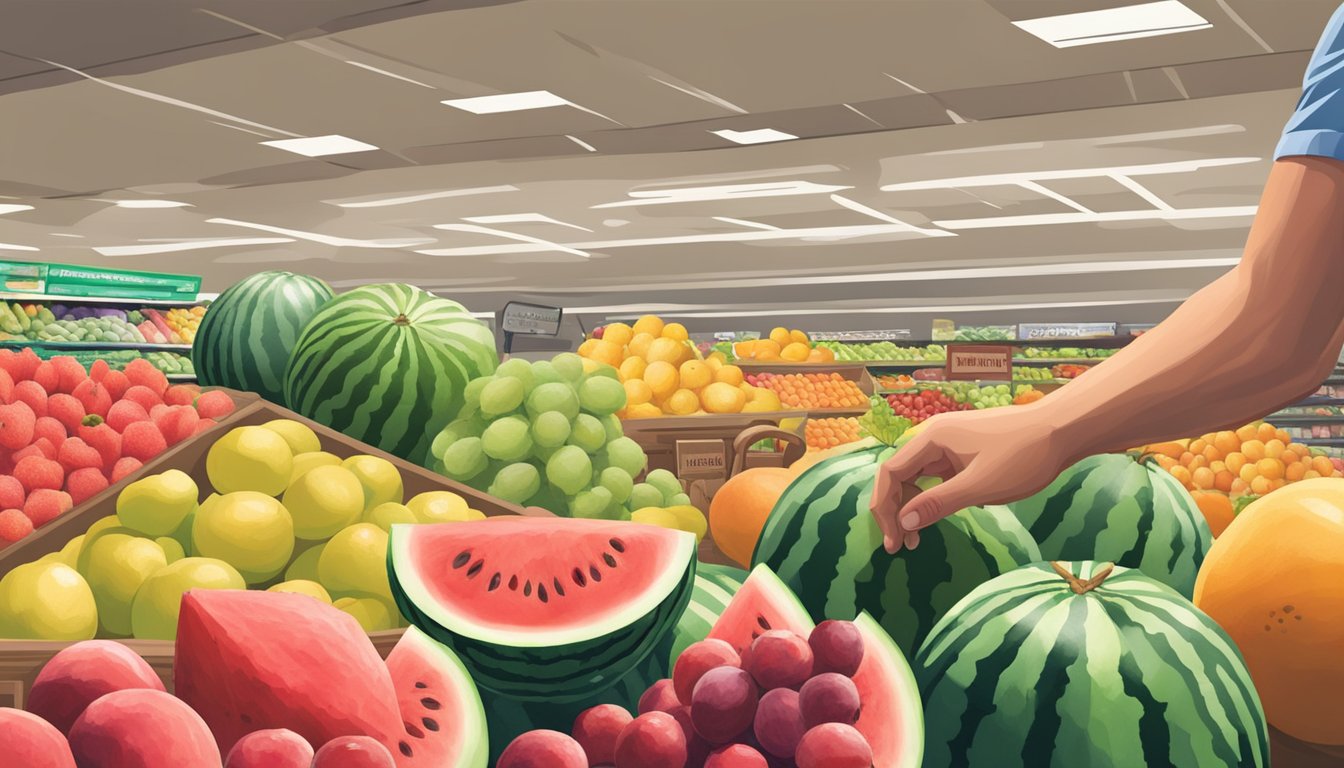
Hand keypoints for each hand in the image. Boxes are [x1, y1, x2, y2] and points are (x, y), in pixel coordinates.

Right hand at [869, 406, 1070, 553]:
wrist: (1062, 430)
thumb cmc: (1023, 456)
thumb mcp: (980, 486)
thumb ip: (938, 503)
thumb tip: (904, 524)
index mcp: (931, 439)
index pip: (890, 473)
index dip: (885, 508)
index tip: (893, 542)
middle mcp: (935, 437)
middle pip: (900, 475)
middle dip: (896, 511)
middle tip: (903, 547)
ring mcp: (951, 444)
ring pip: (919, 477)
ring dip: (914, 507)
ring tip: (918, 539)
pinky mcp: (967, 452)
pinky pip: (939, 476)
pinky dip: (934, 498)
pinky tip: (945, 515)